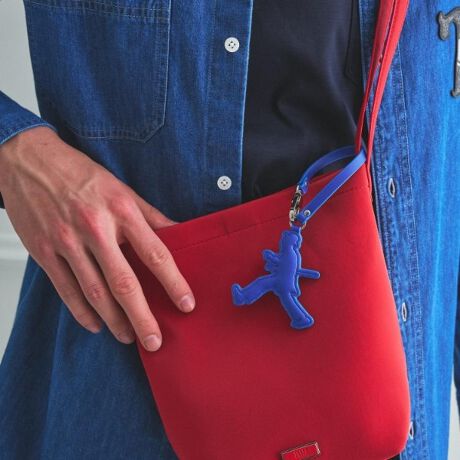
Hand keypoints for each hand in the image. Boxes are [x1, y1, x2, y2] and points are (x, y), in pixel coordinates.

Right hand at [0, 126, 194, 350]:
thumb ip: (151, 216)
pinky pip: (66, 290)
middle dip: (142, 317)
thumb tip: (179, 234)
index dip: (174, 282)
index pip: (155, 254)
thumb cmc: (80, 174)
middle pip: (124, 282)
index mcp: (121, 210)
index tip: (186, 304)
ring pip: (95, 292)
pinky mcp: (45, 252)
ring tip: (129, 337)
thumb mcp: (122, 189)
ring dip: (114, 320)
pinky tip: (96, 324)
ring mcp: (67, 242)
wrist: (29, 161)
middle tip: (155, 340)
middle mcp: (95, 228)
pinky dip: (82, 312)